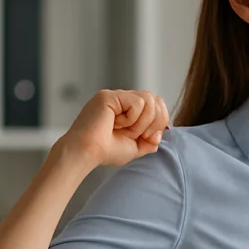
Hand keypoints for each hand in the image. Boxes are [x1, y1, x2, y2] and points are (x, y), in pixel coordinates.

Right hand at [56, 90, 170, 167]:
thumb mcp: (136, 147)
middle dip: (154, 122)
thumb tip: (162, 130)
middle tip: (137, 135)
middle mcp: (123, 100)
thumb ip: (151, 139)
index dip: (160, 121)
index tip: (147, 138)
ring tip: (124, 130)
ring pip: (149, 99)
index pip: (157, 105)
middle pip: (156, 100)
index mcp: (129, 110)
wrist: (86, 153)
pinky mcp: (110, 95)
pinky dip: (132, 118)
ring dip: (142, 122)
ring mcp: (116, 96)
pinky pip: (138, 102)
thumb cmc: (105, 151)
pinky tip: (116, 124)